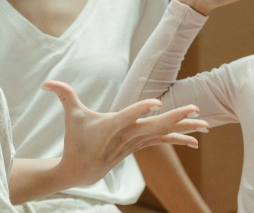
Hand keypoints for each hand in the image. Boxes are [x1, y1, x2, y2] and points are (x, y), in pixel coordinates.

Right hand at [42, 80, 208, 186]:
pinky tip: (196, 140)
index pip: (128, 116)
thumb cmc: (76, 140)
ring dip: (186, 130)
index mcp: (112, 126)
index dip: (141, 109)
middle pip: (155, 126)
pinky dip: (179, 139)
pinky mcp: (141, 146)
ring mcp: (136, 142)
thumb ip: (64, 96)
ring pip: (164, 135)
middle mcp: (128, 135)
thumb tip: (47, 82)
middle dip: (177, 117)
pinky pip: (163, 142)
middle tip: (196, 109)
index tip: (157, 102)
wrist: (81, 170)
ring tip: (206, 126)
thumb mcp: (71, 117)